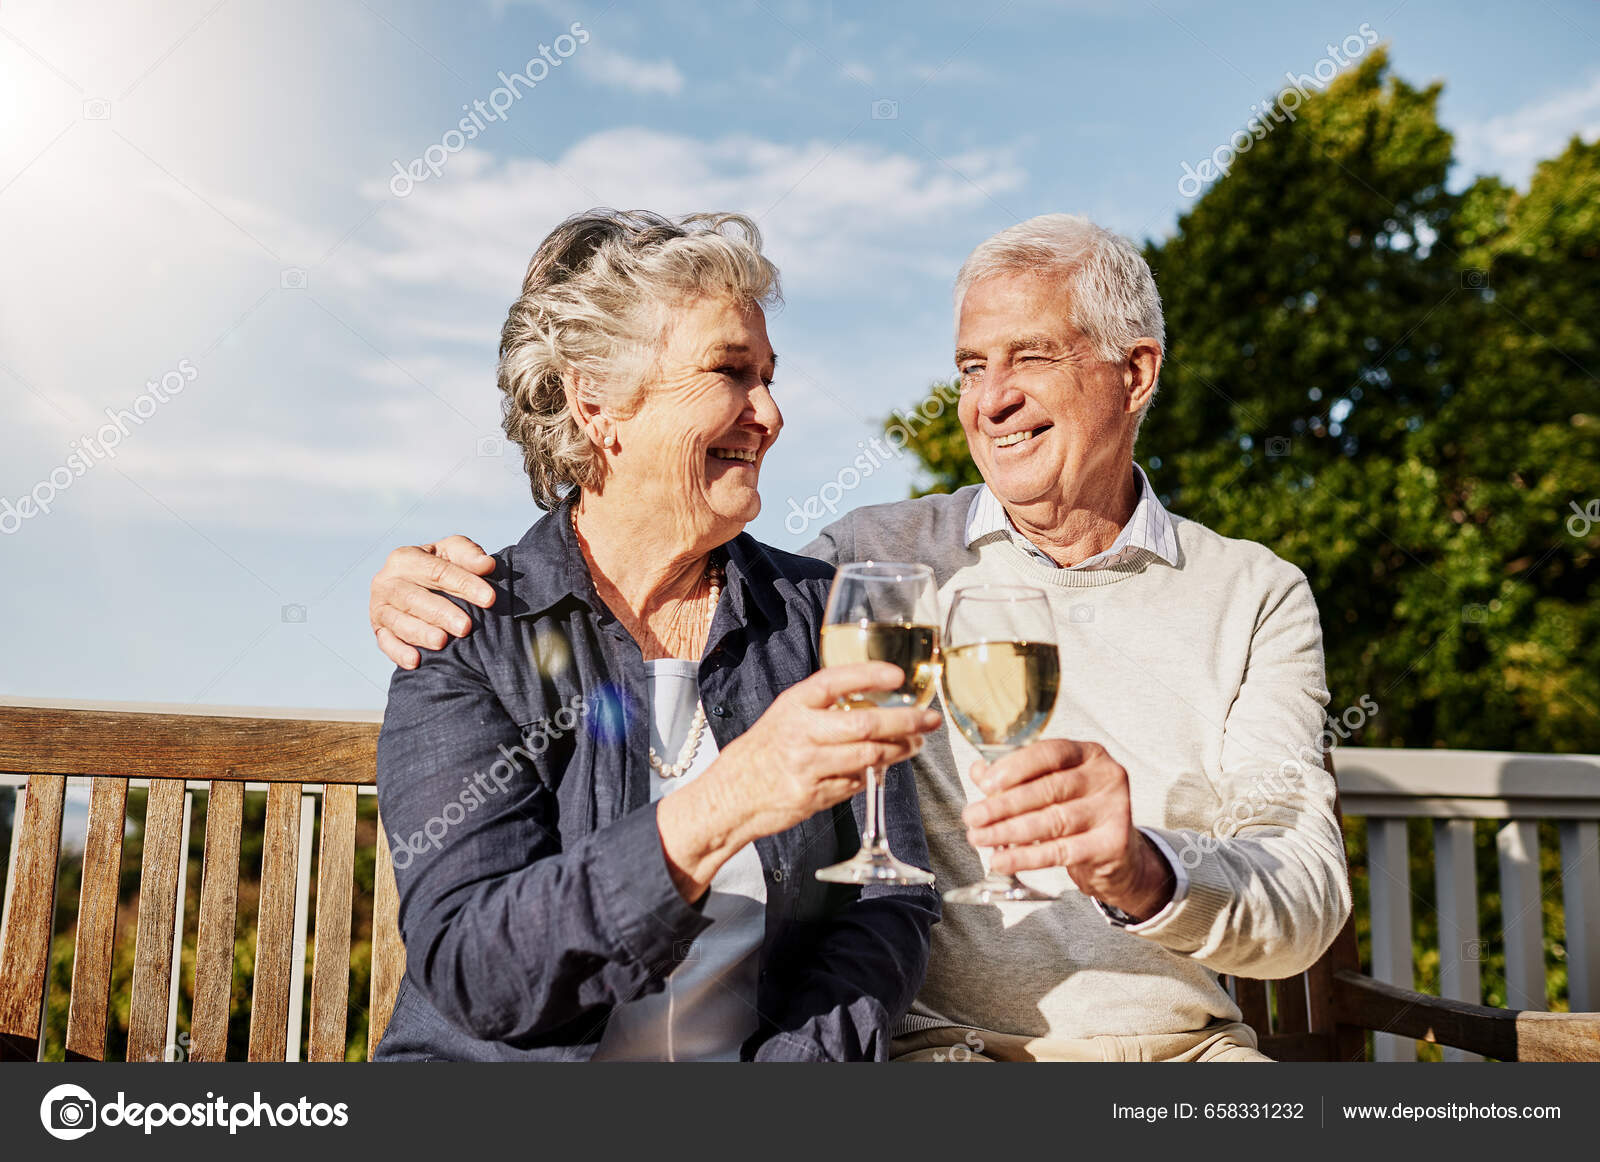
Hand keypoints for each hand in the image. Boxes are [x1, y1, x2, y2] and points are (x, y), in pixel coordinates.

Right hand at [370, 536, 497, 667]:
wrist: (416, 584)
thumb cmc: (440, 567)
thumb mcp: (454, 553)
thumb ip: (470, 555)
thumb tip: (487, 565)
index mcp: (405, 558)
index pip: (437, 571)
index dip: (464, 584)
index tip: (489, 599)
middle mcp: (387, 582)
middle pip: (414, 598)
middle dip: (441, 613)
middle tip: (466, 627)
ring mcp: (379, 608)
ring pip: (398, 621)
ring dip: (421, 633)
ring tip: (442, 642)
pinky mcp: (378, 630)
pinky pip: (386, 643)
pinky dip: (399, 653)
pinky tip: (416, 662)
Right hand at [657, 662, 941, 899]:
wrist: (730, 795)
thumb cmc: (762, 752)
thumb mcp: (785, 717)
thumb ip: (822, 709)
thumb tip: (873, 703)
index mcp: (794, 705)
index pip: (834, 681)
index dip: (868, 675)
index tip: (898, 676)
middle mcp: (801, 732)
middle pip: (865, 724)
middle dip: (905, 722)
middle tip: (929, 720)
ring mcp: (807, 766)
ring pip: (869, 756)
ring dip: (899, 751)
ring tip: (915, 744)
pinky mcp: (813, 795)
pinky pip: (856, 783)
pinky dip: (873, 776)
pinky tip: (882, 769)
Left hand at [961, 739, 1174, 921]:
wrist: (1118, 856)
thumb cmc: (1078, 813)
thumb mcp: (1049, 789)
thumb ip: (1015, 778)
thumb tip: (978, 771)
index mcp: (1089, 754)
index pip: (1050, 753)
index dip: (1015, 767)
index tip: (985, 784)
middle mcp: (1106, 777)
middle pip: (1048, 789)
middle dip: (1003, 805)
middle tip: (972, 817)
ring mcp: (1114, 810)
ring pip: (1052, 821)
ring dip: (1008, 831)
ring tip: (979, 838)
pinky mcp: (1113, 844)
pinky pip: (1060, 851)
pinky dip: (1025, 857)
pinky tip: (1001, 860)